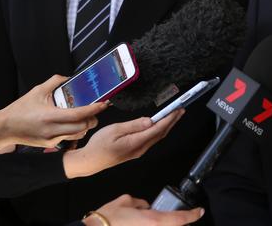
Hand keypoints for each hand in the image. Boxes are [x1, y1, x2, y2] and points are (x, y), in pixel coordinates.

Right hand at [0, 75, 106, 153]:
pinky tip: (75, 123)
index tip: (103, 103)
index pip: (79, 114)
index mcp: (49, 116)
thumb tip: (69, 78)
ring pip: (79, 134)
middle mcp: (52, 130)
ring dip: (86, 125)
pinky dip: (77, 130)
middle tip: (96, 108)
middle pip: (83, 126)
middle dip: (93, 117)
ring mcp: (52, 139)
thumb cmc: (20, 109)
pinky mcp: (51, 145)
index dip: (94, 109)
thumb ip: (55, 82)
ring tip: (86, 115)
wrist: (5, 128)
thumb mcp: (37, 91)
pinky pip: (70, 138)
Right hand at [64, 109, 183, 177]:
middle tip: (181, 110)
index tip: (177, 110)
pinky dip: (160, 130)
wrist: (90, 161)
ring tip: (174, 115)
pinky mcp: (135, 151)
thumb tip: (150, 121)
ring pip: (157, 137)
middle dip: (172, 121)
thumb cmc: (99, 145)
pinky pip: (152, 139)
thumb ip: (134, 125)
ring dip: (167, 126)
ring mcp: (139, 151)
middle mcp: (140, 149)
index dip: (169, 119)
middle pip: (161, 133)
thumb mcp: (114, 130)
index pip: (157, 129)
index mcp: (136, 143)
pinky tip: (161, 125)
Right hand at [83, 194, 203, 225]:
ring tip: (151, 217)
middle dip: (176, 222)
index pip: (180, 218)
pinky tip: (142, 221)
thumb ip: (140, 203)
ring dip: (161, 223)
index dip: (192, 215)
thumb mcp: (127, 201)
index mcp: (153, 220)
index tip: (199, 211)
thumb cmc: (109, 218)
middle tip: (180, 216)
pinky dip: (153, 224)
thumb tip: (145, 206)